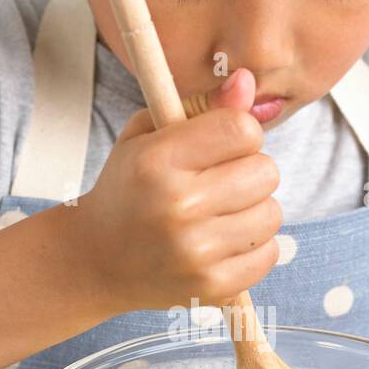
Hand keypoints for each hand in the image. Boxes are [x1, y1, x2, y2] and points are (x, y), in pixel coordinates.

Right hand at [79, 67, 282, 312]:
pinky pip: (269, 255)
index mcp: (159, 161)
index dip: (240, 134)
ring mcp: (196, 252)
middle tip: (219, 184)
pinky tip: (223, 243)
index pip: (242, 129)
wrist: (96, 259)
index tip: (222, 147)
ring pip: (272, 214)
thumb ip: (202, 107)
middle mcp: (178, 206)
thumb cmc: (129, 189)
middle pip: (266, 172)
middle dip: (249, 173)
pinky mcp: (212, 286)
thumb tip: (248, 81)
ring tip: (219, 214)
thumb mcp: (149, 136)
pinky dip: (254, 248)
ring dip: (253, 211)